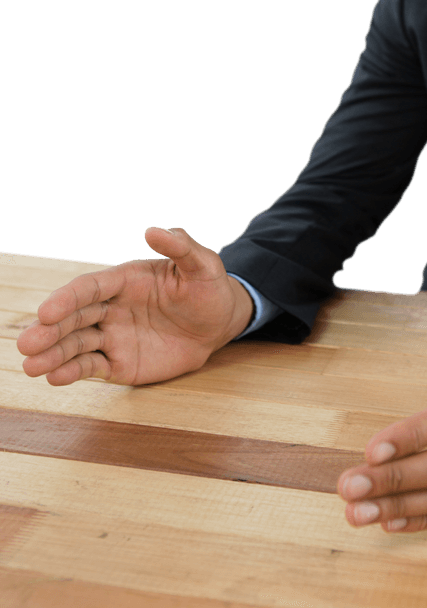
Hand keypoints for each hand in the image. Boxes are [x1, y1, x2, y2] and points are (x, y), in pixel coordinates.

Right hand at [17, 227, 253, 386]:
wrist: (218, 324)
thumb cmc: (208, 289)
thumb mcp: (203, 266)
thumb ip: (180, 247)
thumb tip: (154, 230)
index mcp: (124, 280)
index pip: (89, 288)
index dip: (67, 299)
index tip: (46, 311)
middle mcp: (111, 308)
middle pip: (74, 318)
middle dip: (49, 330)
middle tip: (26, 343)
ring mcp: (113, 336)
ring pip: (76, 344)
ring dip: (53, 355)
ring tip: (31, 367)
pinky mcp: (119, 362)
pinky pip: (91, 367)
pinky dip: (72, 372)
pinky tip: (55, 378)